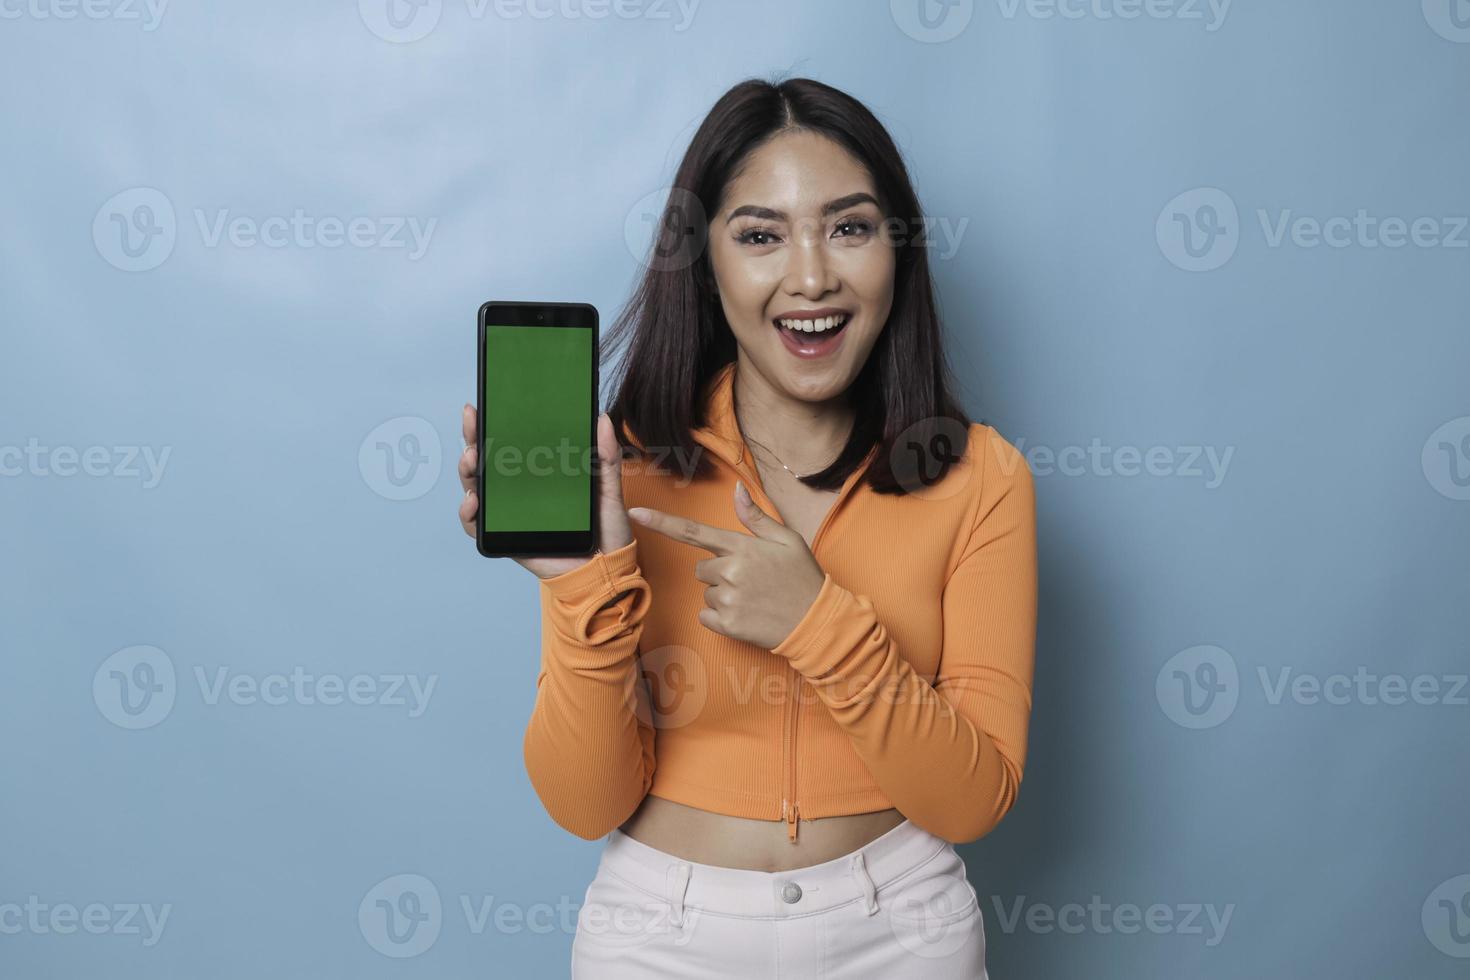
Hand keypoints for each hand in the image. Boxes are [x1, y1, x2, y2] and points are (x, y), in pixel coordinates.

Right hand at [458, 405, 636, 580]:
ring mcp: (510, 514)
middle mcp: (520, 491)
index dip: (492, 425)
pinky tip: (472, 502)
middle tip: (473, 428)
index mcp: (541, 474)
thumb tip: (602, 419)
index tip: (481, 406)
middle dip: (472, 441)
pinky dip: (467, 514)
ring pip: (475, 488)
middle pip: (486, 462)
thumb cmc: (607, 531)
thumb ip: (606, 457)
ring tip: (471, 461)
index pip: (511, 445)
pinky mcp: (505, 538)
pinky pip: (477, 526)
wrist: (606, 571)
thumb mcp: (610, 490)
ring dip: (467, 472)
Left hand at [627, 481, 824, 650]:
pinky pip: (706, 615)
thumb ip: (756, 518)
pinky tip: (746, 614)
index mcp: (742, 547)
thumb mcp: (787, 540)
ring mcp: (728, 599)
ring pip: (707, 592)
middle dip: (719, 572)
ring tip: (754, 598)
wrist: (816, 621)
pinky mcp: (727, 624)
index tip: (635, 513)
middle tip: (750, 580)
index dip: (661, 522)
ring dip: (723, 595)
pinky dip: (720, 617)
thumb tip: (737, 490)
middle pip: (702, 568)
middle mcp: (731, 570)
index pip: (693, 532)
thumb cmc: (802, 577)